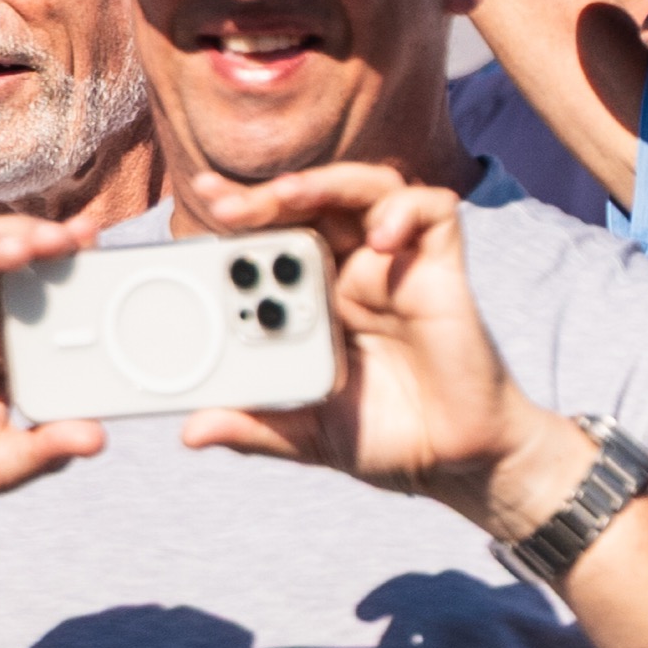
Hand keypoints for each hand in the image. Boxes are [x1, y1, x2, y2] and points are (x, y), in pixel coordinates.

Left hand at [169, 166, 570, 531]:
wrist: (455, 463)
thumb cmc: (385, 439)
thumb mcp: (304, 435)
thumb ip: (254, 428)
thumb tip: (191, 433)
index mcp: (314, 300)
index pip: (274, 236)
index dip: (241, 211)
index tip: (203, 196)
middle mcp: (353, 273)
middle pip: (312, 204)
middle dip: (265, 196)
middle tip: (226, 206)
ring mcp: (398, 268)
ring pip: (366, 189)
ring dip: (325, 184)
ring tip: (289, 196)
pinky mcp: (443, 272)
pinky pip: (434, 213)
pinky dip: (406, 211)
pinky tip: (381, 237)